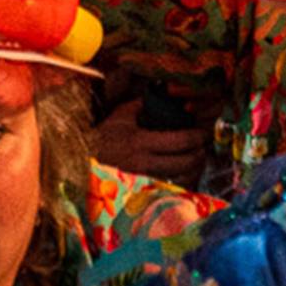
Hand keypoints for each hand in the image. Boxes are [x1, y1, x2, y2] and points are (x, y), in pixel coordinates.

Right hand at [93, 97, 213, 184]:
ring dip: (193, 171)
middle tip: (204, 148)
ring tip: (197, 161)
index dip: (197, 137)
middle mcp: (143, 163)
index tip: (203, 133)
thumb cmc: (102, 136)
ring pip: (179, 180)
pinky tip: (183, 175)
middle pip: (184, 163)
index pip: (180, 141)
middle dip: (199, 155)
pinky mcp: (140, 191)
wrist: (82, 161)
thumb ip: (142, 105)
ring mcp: (141, 180)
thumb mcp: (120, 116)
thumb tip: (161, 94)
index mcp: (140, 141)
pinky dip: (180, 184)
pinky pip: (168, 190)